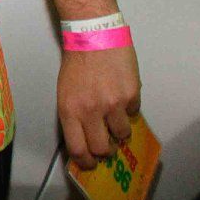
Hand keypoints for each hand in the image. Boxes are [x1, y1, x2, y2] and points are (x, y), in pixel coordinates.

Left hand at [58, 45, 141, 171]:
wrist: (94, 36)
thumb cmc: (77, 63)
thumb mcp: (66, 92)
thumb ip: (76, 115)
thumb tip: (86, 136)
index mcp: (70, 111)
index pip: (78, 148)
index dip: (86, 161)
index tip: (91, 163)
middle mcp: (91, 111)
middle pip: (102, 148)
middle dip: (105, 151)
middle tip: (107, 146)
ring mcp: (113, 104)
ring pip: (122, 135)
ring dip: (119, 131)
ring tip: (115, 117)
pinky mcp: (131, 95)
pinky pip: (133, 113)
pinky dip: (129, 110)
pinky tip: (122, 96)